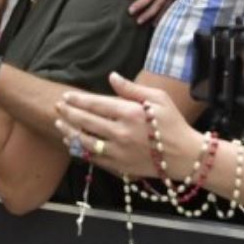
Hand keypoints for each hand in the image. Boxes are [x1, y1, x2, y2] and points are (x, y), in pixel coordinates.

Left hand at [53, 73, 202, 177]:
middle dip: (68, 113)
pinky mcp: (119, 166)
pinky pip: (93, 158)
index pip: (95, 104)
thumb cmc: (172, 123)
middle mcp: (121, 133)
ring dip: (69, 131)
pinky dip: (80, 149)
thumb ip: (131, 88)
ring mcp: (118, 151)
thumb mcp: (158, 98)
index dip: (77, 100)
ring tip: (59, 123)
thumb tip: (112, 77)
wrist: (185, 156)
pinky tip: (73, 142)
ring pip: (85, 141)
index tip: (66, 96)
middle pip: (85, 121)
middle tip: (58, 107)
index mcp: (130, 113)